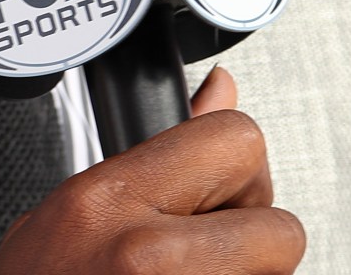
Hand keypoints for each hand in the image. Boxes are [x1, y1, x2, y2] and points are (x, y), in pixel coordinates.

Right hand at [0, 67, 305, 273]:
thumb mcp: (69, 214)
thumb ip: (150, 159)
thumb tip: (220, 94)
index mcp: (107, 202)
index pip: (238, 142)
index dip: (237, 171)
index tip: (217, 193)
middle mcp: (147, 257)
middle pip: (281, 227)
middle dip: (256, 243)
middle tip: (208, 256)